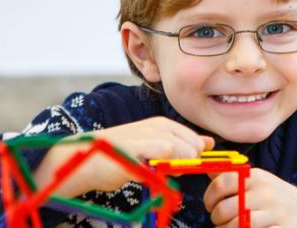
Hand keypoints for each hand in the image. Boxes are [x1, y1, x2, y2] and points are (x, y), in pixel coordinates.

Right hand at [33, 116, 213, 196]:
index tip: (176, 166)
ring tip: (153, 169)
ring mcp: (146, 136)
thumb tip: (209, 142)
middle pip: (194, 148)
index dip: (192, 159)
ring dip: (174, 167)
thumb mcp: (156, 146)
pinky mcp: (135, 150)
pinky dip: (161, 169)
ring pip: (181, 151)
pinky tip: (146, 171)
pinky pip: (163, 157)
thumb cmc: (122, 155)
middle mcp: (157, 126)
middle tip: (162, 169)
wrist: (87, 159)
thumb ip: (183, 144)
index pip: (197, 141)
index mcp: (163, 124)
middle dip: (186, 164)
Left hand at [203, 168, 296, 227]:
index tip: (210, 205)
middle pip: (225, 209)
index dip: (209, 197)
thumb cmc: (271, 195)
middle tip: (219, 220)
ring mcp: (274, 213)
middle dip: (216, 218)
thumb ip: (230, 175)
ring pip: (237, 226)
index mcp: (254, 177)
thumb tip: (205, 166)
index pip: (221, 183)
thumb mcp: (254, 180)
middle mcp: (264, 193)